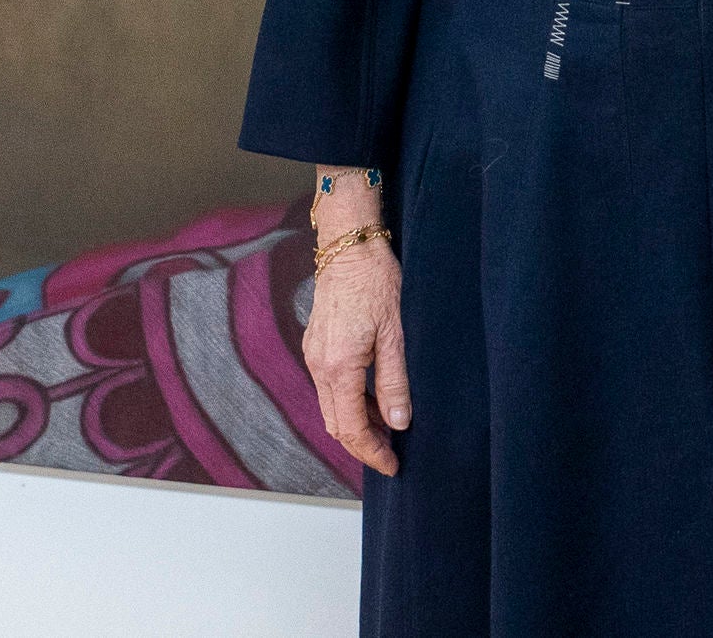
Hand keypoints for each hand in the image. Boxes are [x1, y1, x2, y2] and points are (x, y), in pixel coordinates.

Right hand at [303, 238, 409, 476]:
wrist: (349, 247)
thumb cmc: (375, 283)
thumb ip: (394, 382)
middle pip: (336, 423)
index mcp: (338, 366)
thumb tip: (399, 422)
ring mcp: (314, 355)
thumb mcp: (394, 334)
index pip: (351, 427)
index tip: (392, 466)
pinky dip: (350, 402)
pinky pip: (329, 387)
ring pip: (331, 407)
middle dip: (362, 445)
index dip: (372, 452)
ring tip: (387, 429)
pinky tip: (373, 399)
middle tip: (391, 455)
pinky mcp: (316, 345)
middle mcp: (319, 365)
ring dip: (356, 423)